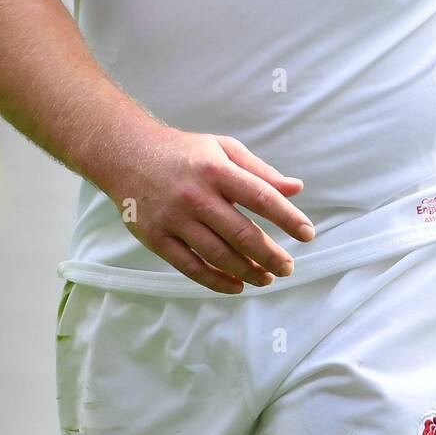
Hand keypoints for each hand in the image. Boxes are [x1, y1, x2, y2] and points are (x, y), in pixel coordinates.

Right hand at [108, 123, 314, 293]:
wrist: (127, 154)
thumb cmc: (184, 152)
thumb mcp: (223, 149)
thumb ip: (260, 171)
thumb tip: (296, 189)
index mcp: (216, 169)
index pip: (260, 196)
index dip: (287, 218)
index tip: (307, 234)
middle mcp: (195, 195)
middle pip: (241, 233)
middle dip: (270, 254)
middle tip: (288, 267)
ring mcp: (174, 218)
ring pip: (217, 254)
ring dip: (247, 271)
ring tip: (267, 277)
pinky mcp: (156, 237)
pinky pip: (190, 267)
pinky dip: (215, 281)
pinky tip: (236, 286)